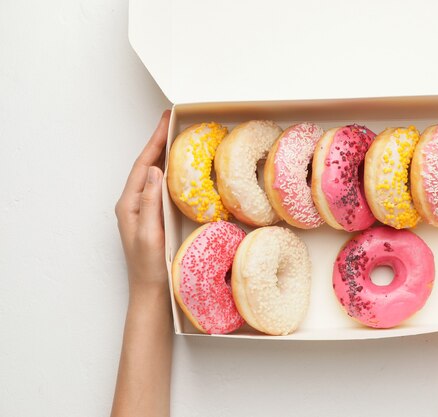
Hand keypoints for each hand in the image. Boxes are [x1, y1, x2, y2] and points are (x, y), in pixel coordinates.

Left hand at [111, 111, 172, 416]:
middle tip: (173, 122)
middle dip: (158, 142)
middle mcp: (133, 204)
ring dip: (163, 154)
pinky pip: (158, 187)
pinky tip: (179, 170)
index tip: (167, 121)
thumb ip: (149, 202)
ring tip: (176, 138)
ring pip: (152, 175)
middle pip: (145, 165)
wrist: (151, 292)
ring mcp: (142, 210)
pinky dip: (168, 172)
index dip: (154, 141)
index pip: (142, 165)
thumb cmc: (150, 268)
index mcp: (129, 205)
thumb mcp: (150, 234)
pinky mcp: (151, 217)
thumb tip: (152, 169)